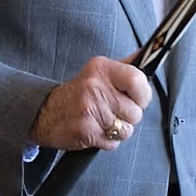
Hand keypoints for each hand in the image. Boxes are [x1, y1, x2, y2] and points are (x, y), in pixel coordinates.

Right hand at [30, 56, 149, 150]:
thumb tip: (150, 53)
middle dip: (129, 116)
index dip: (143, 95)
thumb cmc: (79, 93)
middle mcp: (94, 86)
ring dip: (118, 130)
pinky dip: (107, 140)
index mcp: (102, 68)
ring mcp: (88, 109)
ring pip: (126, 130)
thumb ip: (126, 66)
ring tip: (102, 120)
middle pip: (135, 111)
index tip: (137, 98)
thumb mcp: (100, 71)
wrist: (45, 113)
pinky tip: (95, 129)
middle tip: (112, 110)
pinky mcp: (85, 130)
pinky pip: (113, 142)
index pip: (138, 81)